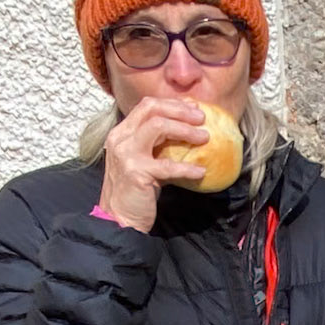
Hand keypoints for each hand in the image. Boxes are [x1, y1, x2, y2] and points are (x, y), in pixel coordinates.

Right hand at [99, 97, 208, 232]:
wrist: (120, 220)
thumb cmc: (136, 192)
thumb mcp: (144, 162)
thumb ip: (157, 146)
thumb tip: (187, 132)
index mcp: (122, 133)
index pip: (146, 106)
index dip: (172, 104)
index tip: (193, 109)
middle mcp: (121, 139)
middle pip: (152, 109)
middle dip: (180, 110)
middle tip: (202, 119)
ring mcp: (126, 154)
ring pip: (158, 126)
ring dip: (185, 130)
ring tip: (205, 138)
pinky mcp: (136, 173)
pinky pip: (168, 166)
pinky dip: (187, 168)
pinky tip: (201, 172)